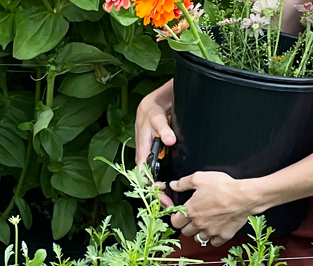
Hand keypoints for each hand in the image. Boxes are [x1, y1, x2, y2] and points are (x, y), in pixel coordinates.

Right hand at [135, 82, 175, 205]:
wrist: (151, 105)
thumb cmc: (151, 112)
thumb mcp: (157, 119)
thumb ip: (163, 130)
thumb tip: (170, 140)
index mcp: (141, 151)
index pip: (143, 176)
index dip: (152, 188)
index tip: (162, 195)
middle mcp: (144, 156)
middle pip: (147, 181)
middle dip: (156, 195)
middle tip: (170, 206)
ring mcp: (149, 156)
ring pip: (151, 178)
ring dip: (159, 190)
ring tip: (171, 201)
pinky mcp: (154, 154)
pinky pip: (156, 171)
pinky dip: (161, 181)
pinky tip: (170, 187)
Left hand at [169, 172, 258, 246]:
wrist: (243, 196)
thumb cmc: (223, 187)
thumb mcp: (200, 178)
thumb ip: (184, 182)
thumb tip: (174, 185)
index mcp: (191, 210)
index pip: (175, 222)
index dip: (176, 217)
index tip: (179, 214)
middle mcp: (199, 223)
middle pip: (186, 232)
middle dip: (187, 225)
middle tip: (192, 217)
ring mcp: (211, 231)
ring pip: (199, 238)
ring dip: (199, 232)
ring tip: (203, 223)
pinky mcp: (223, 235)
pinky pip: (214, 242)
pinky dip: (213, 237)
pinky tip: (215, 229)